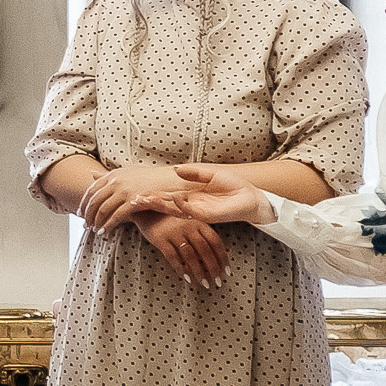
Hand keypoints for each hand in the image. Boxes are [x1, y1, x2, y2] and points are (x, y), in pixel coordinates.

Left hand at [77, 164, 187, 231]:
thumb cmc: (153, 178)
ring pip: (103, 209)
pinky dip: (108, 226)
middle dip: (88, 215)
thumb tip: (91, 174)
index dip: (84, 202)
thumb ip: (110, 175)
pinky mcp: (134, 201)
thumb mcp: (129, 172)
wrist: (175, 181)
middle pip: (95, 200)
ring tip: (95, 231)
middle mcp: (117, 180)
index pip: (92, 189)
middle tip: (85, 225)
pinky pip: (116, 216)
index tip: (80, 212)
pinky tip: (105, 233)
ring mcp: (125, 190)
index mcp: (115, 174)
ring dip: (96, 222)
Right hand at [125, 164, 273, 226]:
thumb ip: (193, 172)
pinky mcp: (207, 215)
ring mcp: (197, 212)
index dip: (153, 194)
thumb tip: (176, 169)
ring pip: (174, 210)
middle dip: (150, 202)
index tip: (138, 191)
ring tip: (146, 199)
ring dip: (161, 205)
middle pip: (165, 205)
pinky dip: (181, 205)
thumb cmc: (233, 186)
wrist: (252, 196)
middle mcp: (190, 206)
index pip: (166, 196)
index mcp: (190, 197)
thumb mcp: (209, 174)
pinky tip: (172, 198)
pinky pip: (190, 211)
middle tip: (134, 198)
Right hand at [132, 211, 229, 285]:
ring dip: (199, 272)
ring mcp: (174, 233)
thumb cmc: (170, 219)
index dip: (222, 257)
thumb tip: (213, 257)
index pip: (215, 241)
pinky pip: (173, 257)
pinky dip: (180, 269)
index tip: (226, 271)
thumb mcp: (188, 222)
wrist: (145, 209)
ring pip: (190, 256)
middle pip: (205, 250)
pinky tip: (187, 279)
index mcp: (198, 222)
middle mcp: (188, 226)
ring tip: (204, 284)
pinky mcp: (161, 239)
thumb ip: (200, 235)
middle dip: (213, 268)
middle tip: (218, 282)